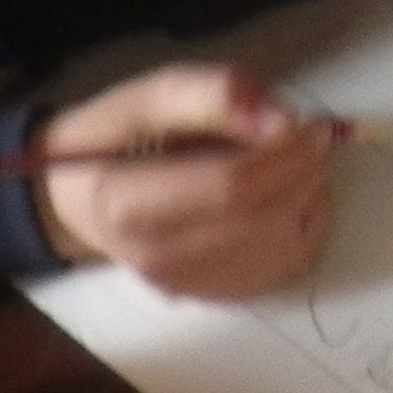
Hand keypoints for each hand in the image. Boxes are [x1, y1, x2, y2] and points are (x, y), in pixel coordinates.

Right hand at [34, 65, 342, 301]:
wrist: (75, 201)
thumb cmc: (110, 141)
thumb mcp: (146, 98)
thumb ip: (210, 96)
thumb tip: (279, 117)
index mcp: (128, 203)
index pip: (231, 186)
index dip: (285, 152)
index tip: (311, 121)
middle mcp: (157, 256)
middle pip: (264, 218)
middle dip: (305, 172)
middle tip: (317, 137)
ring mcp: (185, 284)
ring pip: (283, 247)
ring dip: (311, 198)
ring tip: (300, 163)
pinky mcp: (210, 295)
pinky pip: (283, 267)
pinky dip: (304, 228)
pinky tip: (289, 198)